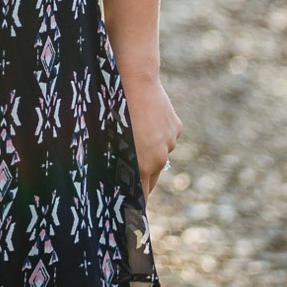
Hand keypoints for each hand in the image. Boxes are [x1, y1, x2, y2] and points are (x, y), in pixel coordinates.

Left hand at [118, 63, 180, 197]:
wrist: (135, 79)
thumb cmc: (113, 108)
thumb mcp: (109, 139)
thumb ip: (114, 162)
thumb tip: (112, 179)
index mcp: (143, 165)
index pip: (141, 195)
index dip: (134, 201)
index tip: (128, 208)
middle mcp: (160, 157)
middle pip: (152, 178)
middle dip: (140, 178)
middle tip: (126, 176)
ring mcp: (170, 142)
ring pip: (159, 155)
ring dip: (148, 153)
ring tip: (133, 137)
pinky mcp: (176, 128)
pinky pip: (165, 137)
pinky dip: (157, 135)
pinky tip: (144, 121)